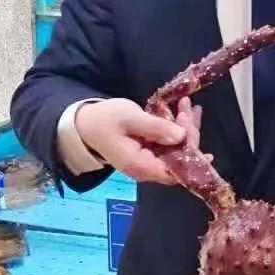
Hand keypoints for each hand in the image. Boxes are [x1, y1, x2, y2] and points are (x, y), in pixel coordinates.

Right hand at [75, 97, 202, 184]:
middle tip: (188, 107)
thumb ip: (155, 128)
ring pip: (176, 149)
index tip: (188, 125)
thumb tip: (182, 136)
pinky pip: (169, 144)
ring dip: (185, 128)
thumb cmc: (104, 120)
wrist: (84, 124)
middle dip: (188, 133)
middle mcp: (148, 169)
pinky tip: (184, 112)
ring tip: (188, 105)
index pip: (175, 168)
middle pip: (179, 159)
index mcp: (141, 165)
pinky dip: (177, 128)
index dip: (189, 151)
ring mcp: (149, 161)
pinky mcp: (149, 152)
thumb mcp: (130, 118)